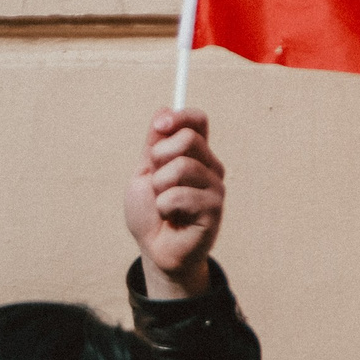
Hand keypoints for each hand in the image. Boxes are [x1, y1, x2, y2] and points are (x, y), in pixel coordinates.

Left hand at [124, 108, 224, 298]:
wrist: (154, 250)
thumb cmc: (150, 214)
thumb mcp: (145, 173)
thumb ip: (154, 144)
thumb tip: (164, 109)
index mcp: (195, 155)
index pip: (198, 121)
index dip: (180, 117)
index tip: (159, 127)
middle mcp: (210, 168)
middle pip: (189, 139)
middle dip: (159, 158)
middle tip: (156, 182)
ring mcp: (215, 188)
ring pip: (182, 167)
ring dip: (159, 187)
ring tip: (162, 204)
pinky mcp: (214, 210)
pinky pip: (180, 196)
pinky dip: (163, 207)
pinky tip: (170, 218)